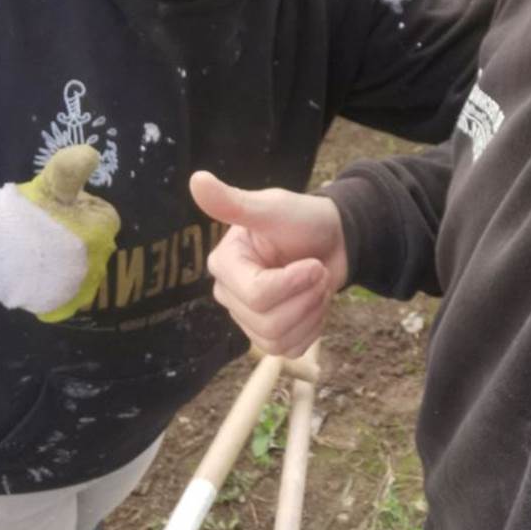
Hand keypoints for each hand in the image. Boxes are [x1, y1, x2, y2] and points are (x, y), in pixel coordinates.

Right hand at [0, 145, 119, 321]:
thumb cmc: (15, 215)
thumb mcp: (45, 186)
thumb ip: (70, 171)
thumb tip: (92, 153)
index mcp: (97, 234)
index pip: (104, 216)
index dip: (79, 209)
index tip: (56, 210)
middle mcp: (93, 265)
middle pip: (97, 242)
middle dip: (78, 234)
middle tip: (45, 230)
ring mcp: (77, 289)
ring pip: (86, 266)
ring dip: (71, 259)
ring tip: (40, 250)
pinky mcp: (60, 306)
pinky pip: (71, 292)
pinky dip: (60, 282)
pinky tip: (41, 272)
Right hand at [189, 171, 346, 358]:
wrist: (333, 239)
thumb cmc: (303, 219)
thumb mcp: (272, 208)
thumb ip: (235, 202)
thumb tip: (196, 179)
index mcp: (225, 264)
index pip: (256, 295)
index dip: (292, 283)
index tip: (314, 263)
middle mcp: (230, 293)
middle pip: (268, 322)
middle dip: (306, 297)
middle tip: (318, 271)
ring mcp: (247, 318)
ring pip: (278, 340)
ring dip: (312, 313)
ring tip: (317, 286)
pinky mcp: (269, 335)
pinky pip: (290, 349)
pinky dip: (312, 329)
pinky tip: (314, 303)